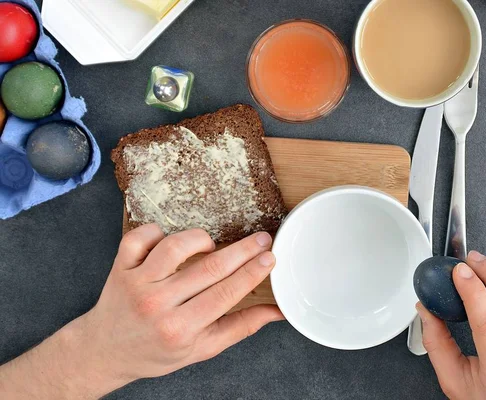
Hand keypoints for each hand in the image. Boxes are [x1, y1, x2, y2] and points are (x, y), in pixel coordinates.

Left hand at [0, 224, 282, 398]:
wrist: (106, 351)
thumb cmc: (156, 351)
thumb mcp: (202, 349)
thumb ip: (240, 327)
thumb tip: (276, 312)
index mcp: (180, 329)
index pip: (226, 294)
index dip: (252, 272)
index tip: (270, 257)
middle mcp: (158, 304)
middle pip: (209, 268)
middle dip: (242, 250)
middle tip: (261, 239)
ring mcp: (137, 283)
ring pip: (174, 246)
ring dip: (200, 240)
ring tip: (211, 246)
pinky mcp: (120, 267)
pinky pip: (139, 237)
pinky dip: (156, 232)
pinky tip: (169, 240)